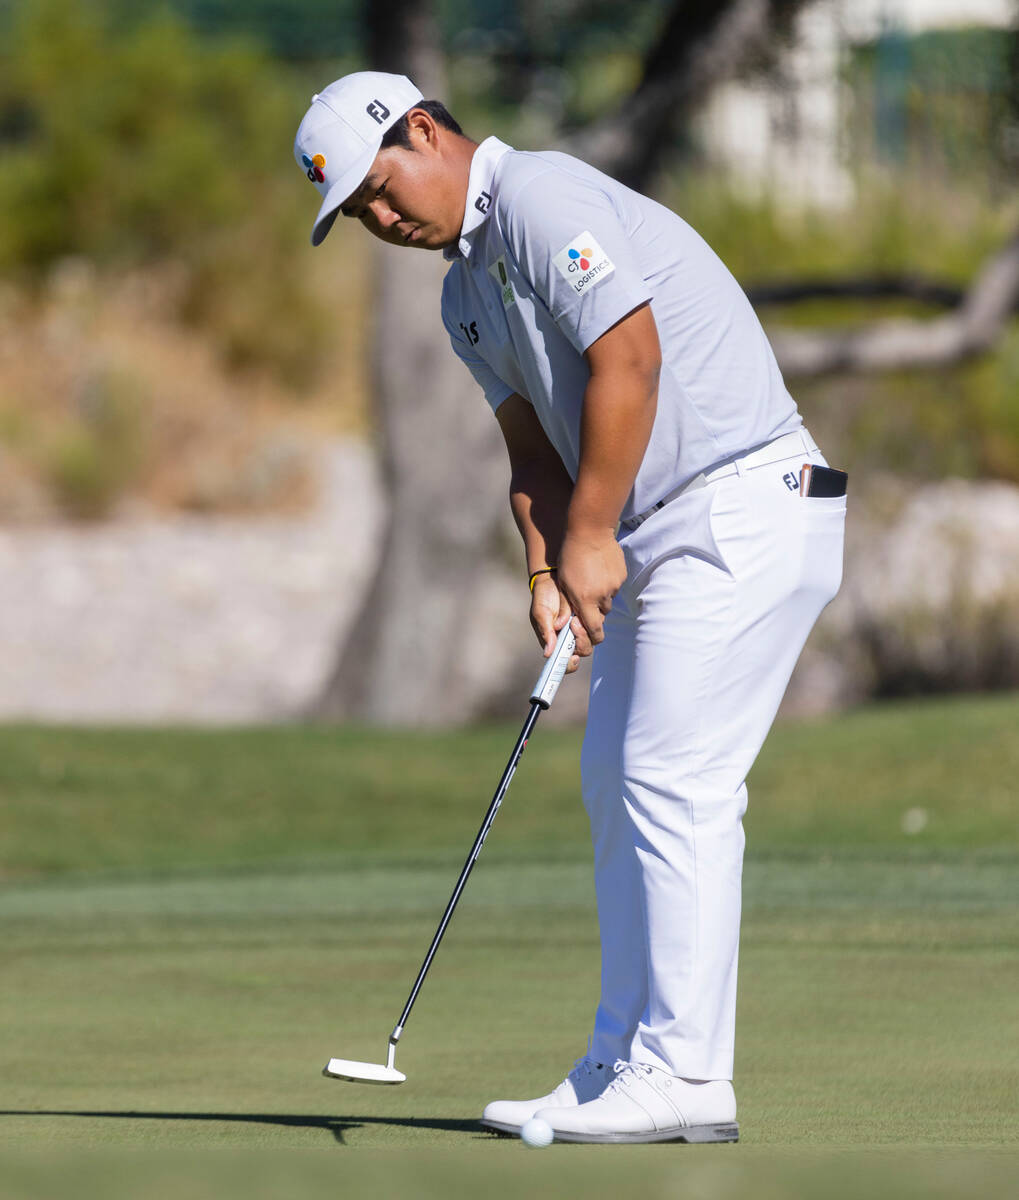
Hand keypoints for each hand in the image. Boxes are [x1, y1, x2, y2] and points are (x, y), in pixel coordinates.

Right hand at [530, 574, 585, 672]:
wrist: (553, 577)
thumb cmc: (543, 597)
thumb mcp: (540, 613)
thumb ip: (546, 631)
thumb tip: (548, 653)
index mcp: (554, 642)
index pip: (564, 663)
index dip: (569, 665)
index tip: (573, 658)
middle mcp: (569, 638)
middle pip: (583, 650)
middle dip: (580, 641)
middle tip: (573, 624)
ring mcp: (580, 628)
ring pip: (592, 638)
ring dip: (585, 630)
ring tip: (575, 616)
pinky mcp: (589, 617)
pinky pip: (597, 623)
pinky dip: (592, 619)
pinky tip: (581, 610)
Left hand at [555, 528, 625, 648]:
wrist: (589, 530)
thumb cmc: (570, 556)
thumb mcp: (563, 583)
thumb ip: (569, 605)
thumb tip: (568, 625)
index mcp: (585, 600)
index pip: (594, 631)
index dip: (591, 636)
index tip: (584, 631)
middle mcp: (602, 596)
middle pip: (602, 616)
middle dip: (594, 612)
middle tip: (585, 599)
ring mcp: (614, 585)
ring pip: (608, 600)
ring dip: (600, 596)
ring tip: (591, 579)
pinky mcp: (622, 575)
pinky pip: (615, 586)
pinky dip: (607, 582)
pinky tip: (599, 569)